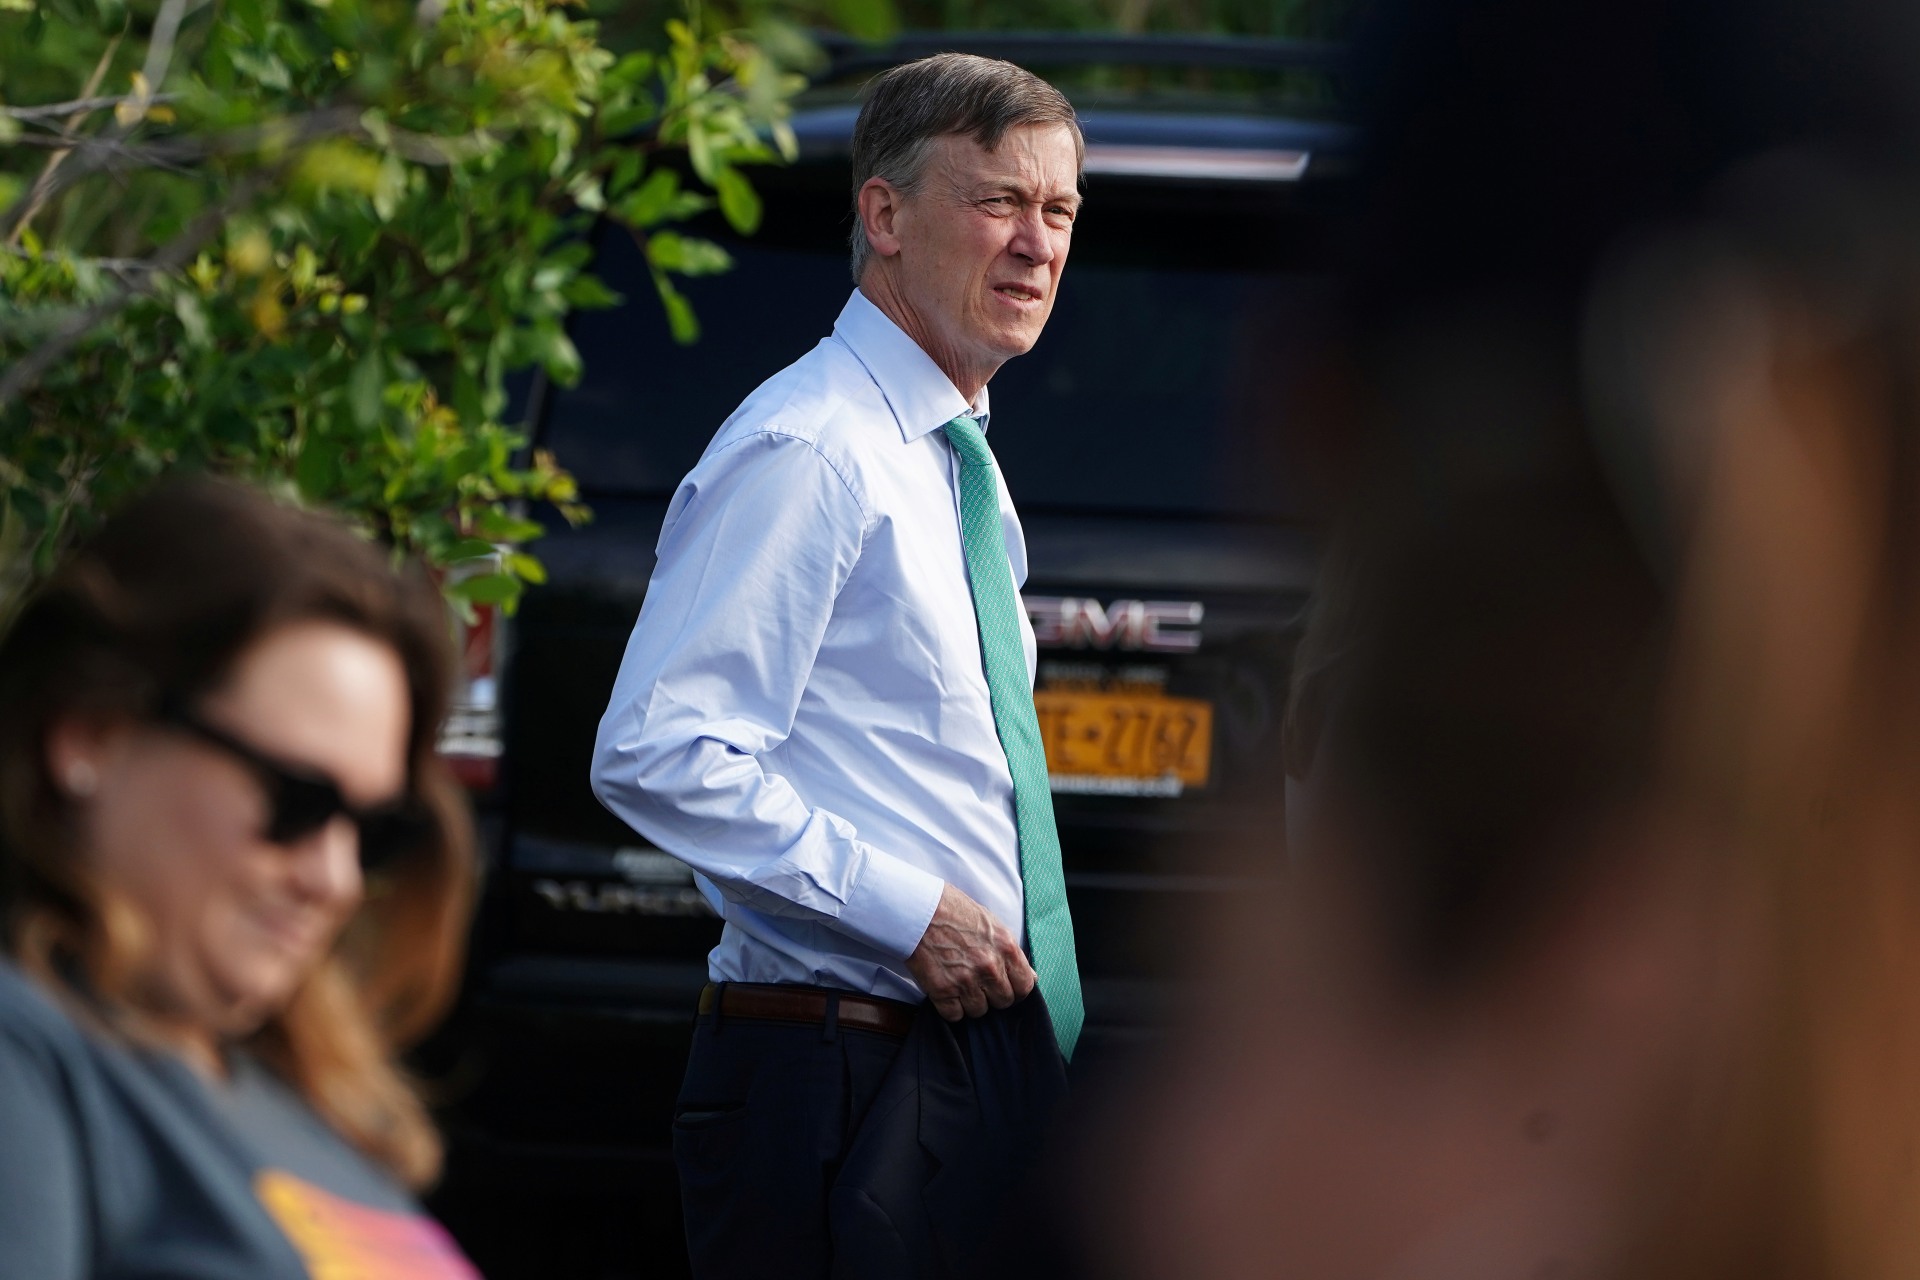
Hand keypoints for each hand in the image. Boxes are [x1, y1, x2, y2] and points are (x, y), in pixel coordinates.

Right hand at [905, 883, 1036, 1020]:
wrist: (919, 909)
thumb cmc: (954, 911)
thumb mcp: (992, 924)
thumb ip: (1011, 952)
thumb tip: (1030, 976)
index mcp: (1006, 948)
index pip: (1025, 986)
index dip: (1016, 989)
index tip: (1006, 986)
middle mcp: (989, 967)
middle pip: (1003, 1001)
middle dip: (993, 995)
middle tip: (979, 983)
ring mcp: (965, 980)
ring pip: (979, 1011)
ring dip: (970, 1002)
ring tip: (960, 984)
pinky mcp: (942, 990)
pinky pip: (954, 1015)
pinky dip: (950, 1007)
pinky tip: (946, 991)